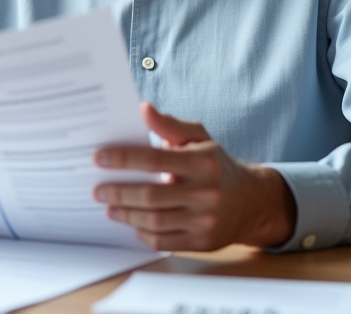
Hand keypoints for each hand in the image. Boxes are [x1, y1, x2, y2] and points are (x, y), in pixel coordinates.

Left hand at [93, 102, 295, 251]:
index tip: (99, 158)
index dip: (123, 159)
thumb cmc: (217, 165)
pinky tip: (132, 223)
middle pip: (151, 196)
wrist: (252, 202)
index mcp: (202, 163)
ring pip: (154, 221)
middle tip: (98, 189)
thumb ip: (170, 125)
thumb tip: (143, 109)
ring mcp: (204, 220)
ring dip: (126, 214)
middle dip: (119, 192)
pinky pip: (164, 241)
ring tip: (110, 206)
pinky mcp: (202, 242)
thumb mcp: (199, 138)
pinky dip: (143, 232)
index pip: (154, 159)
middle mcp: (205, 193)